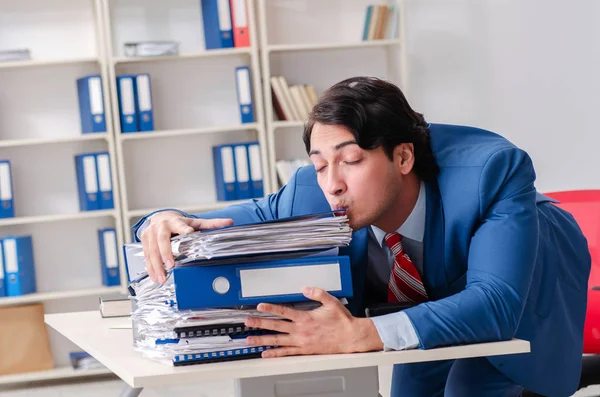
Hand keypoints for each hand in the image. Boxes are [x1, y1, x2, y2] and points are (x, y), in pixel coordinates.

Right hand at [140, 211, 232, 282]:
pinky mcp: (144, 242)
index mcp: (175, 221)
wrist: (159, 217)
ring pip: (151, 250)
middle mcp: (161, 227)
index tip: (189, 232)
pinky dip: (150, 267)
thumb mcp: (194, 222)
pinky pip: (146, 256)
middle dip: (165, 253)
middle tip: (171, 265)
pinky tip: (155, 276)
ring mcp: (150, 234)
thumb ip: (211, 224)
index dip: (184, 229)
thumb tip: (229, 222)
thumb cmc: (178, 222)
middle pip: (161, 240)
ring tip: (162, 277)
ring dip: (156, 265)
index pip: (179, 224)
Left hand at [244, 287, 383, 357]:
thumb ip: (317, 293)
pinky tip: (265, 354)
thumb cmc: (342, 321)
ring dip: (262, 340)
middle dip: (260, 324)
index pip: (284, 312)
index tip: (259, 306)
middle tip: (247, 322)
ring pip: (278, 341)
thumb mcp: (331, 302)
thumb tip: (304, 288)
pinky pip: (287, 353)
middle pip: (276, 327)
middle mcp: (301, 331)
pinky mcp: (304, 350)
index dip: (270, 308)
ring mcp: (301, 342)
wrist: (350, 338)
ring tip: (250, 340)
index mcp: (305, 318)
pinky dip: (275, 354)